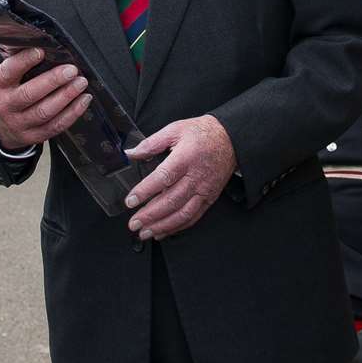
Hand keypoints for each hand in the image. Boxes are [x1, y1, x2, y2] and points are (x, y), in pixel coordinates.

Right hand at [0, 48, 89, 151]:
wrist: (3, 127)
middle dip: (53, 81)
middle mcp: (5, 106)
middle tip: (72, 70)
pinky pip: (56, 126)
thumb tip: (43, 41)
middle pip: (29, 94)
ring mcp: (19, 124)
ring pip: (44, 112)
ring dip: (66, 96)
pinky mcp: (34, 136)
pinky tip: (83, 100)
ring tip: (81, 83)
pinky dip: (72, 113)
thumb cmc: (11, 92)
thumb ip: (20, 62)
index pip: (8, 72)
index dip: (24, 61)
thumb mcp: (7, 78)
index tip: (41, 51)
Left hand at [123, 115, 236, 239]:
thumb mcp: (175, 130)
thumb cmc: (202, 134)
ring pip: (182, 214)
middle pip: (171, 201)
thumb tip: (131, 153)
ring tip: (145, 232)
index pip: (163, 178)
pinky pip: (193, 217)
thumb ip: (151, 143)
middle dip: (150, 215)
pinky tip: (163, 231)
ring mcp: (204, 190)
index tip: (131, 201)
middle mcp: (195, 177)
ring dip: (162, 226)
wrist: (230, 140)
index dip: (145, 191)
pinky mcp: (209, 198)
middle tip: (133, 223)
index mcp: (185, 158)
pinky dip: (177, 227)